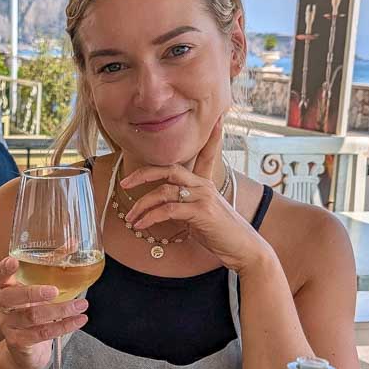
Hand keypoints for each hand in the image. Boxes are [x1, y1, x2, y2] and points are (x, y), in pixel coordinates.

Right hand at [0, 256, 88, 368]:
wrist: (26, 352)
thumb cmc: (34, 312)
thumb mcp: (40, 290)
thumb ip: (53, 265)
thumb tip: (73, 243)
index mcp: (7, 289)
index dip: (3, 269)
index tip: (13, 260)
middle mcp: (4, 307)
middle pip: (11, 298)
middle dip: (33, 293)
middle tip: (55, 290)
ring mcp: (9, 325)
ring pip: (32, 317)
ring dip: (60, 310)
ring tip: (81, 305)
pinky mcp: (19, 342)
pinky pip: (41, 333)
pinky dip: (63, 326)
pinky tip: (78, 320)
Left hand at [121, 119, 272, 274]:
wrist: (242, 249)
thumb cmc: (220, 235)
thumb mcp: (199, 217)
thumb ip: (182, 208)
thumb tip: (161, 210)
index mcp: (204, 184)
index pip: (206, 154)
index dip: (211, 137)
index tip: (216, 119)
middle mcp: (204, 185)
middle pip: (169, 170)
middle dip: (144, 175)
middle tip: (125, 184)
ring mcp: (204, 197)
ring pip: (164, 192)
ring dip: (142, 206)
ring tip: (131, 219)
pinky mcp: (202, 212)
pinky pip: (169, 209)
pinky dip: (151, 217)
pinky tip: (142, 225)